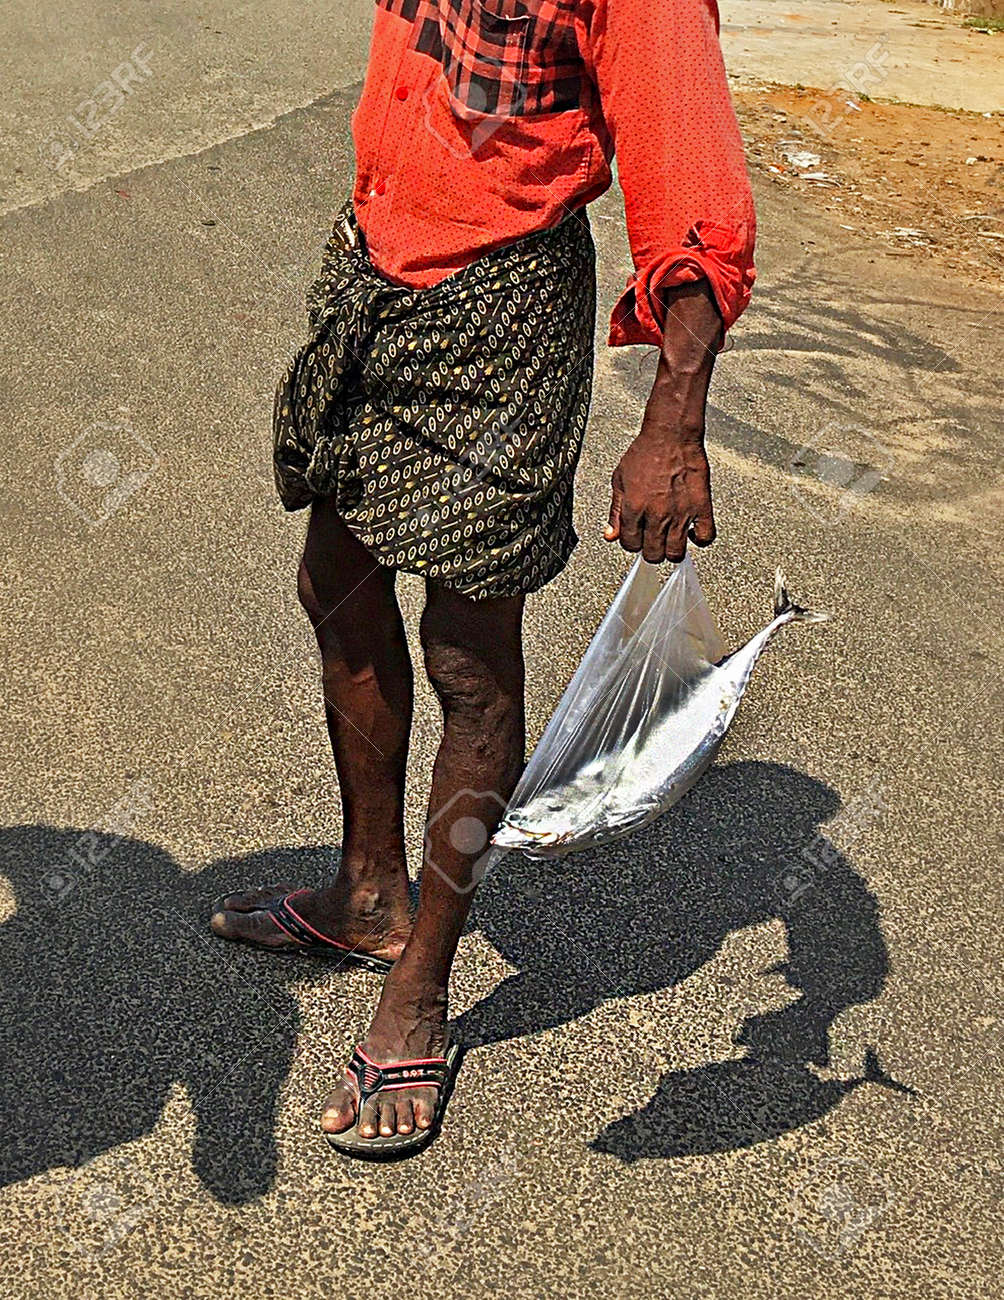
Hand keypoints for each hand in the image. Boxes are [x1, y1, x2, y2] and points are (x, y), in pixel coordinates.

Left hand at [606, 432, 714, 562]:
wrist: (671, 435)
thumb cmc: (645, 452)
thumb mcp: (619, 480)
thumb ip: (615, 511)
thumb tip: (610, 535)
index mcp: (634, 508)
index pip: (630, 544)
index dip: (632, 542)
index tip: (637, 536)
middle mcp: (657, 514)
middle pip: (653, 554)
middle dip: (650, 551)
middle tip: (653, 541)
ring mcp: (680, 513)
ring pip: (675, 553)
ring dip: (671, 551)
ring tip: (671, 540)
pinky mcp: (701, 506)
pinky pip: (706, 536)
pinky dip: (700, 540)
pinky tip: (692, 533)